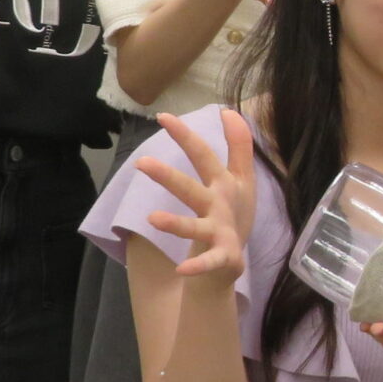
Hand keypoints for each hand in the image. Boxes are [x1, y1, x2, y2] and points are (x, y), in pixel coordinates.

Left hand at [136, 109, 260, 284]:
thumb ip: (240, 146)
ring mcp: (222, 232)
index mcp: (224, 184)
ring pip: (195, 227)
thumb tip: (230, 111)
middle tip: (142, 163)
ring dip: (176, 225)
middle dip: (169, 177)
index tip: (162, 117)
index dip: (185, 136)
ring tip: (151, 219)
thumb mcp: (241, 178)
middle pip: (192, 189)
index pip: (203, 155)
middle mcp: (221, 205)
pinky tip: (182, 269)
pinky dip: (198, 266)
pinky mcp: (224, 257)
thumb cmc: (232, 214)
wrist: (234, 258)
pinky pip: (208, 262)